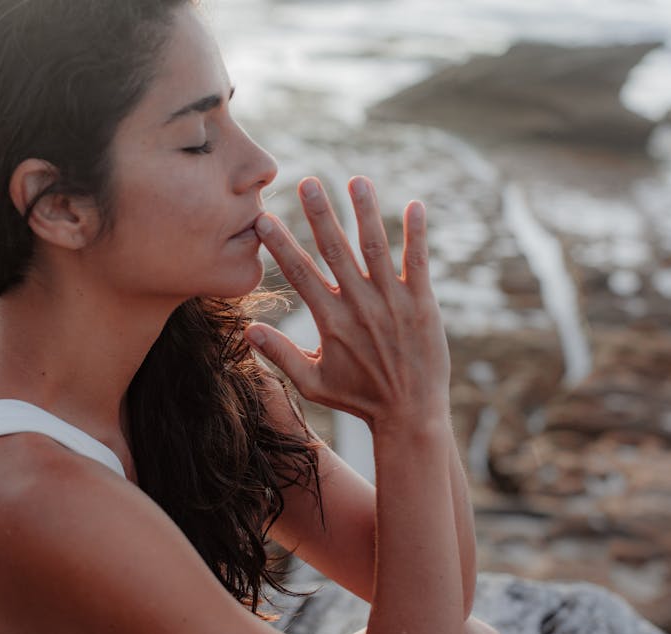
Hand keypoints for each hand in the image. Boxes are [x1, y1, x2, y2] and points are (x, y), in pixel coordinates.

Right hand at [245, 176, 450, 429]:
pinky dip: (416, 234)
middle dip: (320, 214)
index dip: (281, 243)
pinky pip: (418, 262)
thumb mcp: (312, 383)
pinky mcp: (423, 304)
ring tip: (356, 181)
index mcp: (330, 322)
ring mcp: (392, 302)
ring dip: (365, 213)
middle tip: (308, 181)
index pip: (300, 273)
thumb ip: (280, 354)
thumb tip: (247, 330)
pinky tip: (414, 205)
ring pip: (375, 248)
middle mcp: (359, 306)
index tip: (264, 217)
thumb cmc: (358, 400)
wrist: (410, 416)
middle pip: (335, 251)